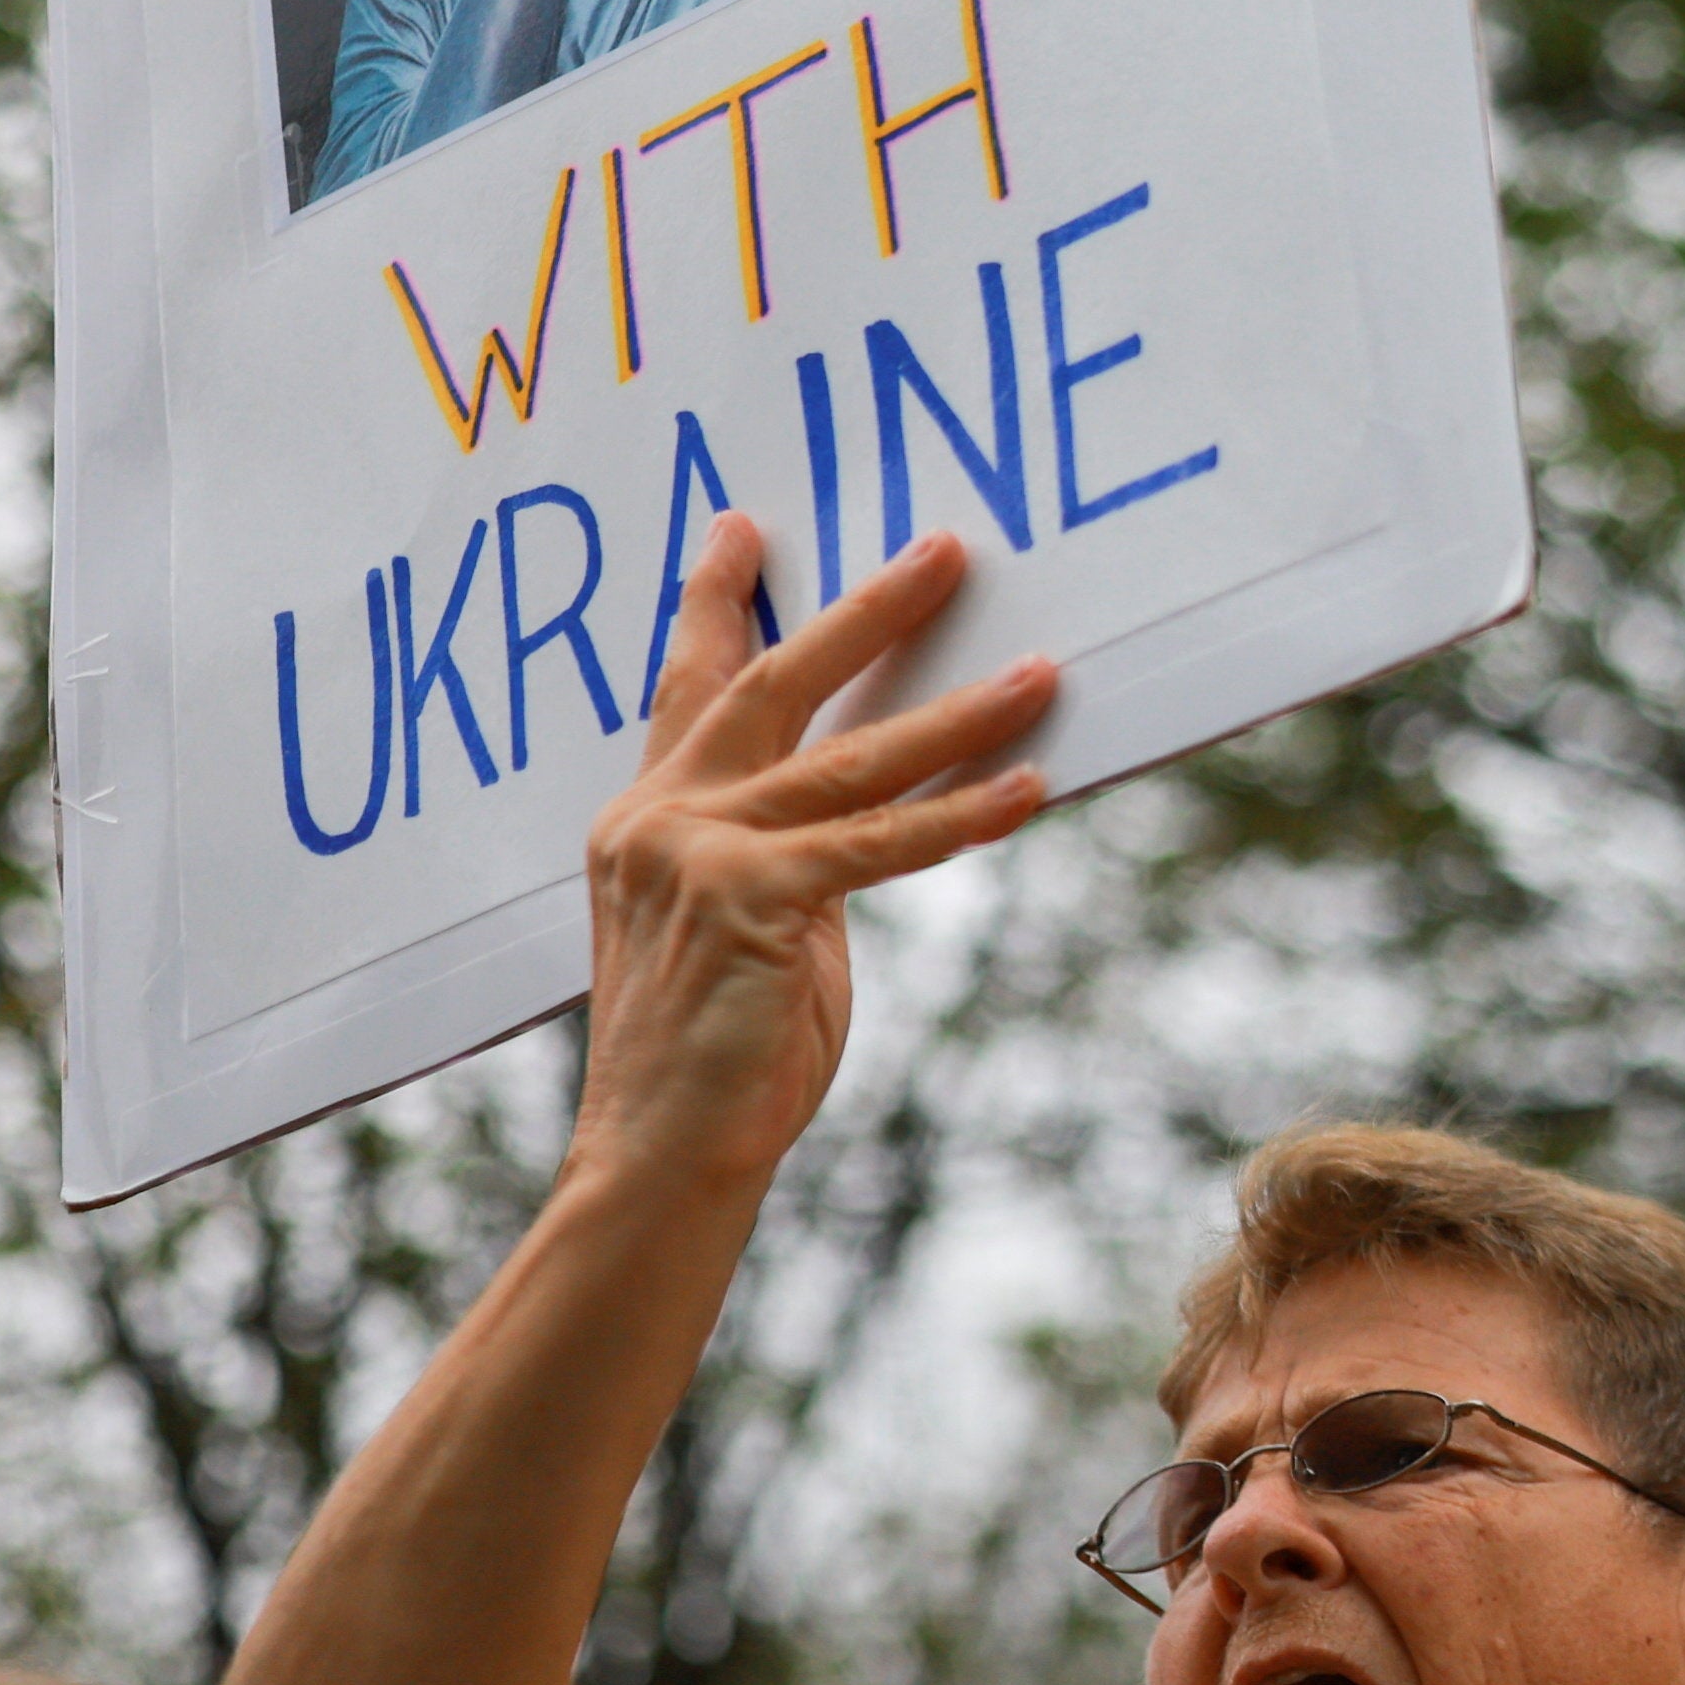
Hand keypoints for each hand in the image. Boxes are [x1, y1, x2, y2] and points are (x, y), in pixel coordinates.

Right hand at [571, 518, 1055, 1202]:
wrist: (660, 1156)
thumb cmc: (715, 1055)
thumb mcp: (743, 926)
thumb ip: (784, 855)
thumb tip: (861, 809)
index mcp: (644, 821)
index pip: (688, 691)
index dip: (716, 606)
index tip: (742, 528)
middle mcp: (658, 821)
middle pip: (770, 687)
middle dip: (860, 613)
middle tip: (939, 550)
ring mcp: (697, 856)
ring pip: (852, 760)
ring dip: (958, 712)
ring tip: (1040, 670)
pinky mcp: (753, 902)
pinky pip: (882, 845)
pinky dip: (964, 814)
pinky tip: (1031, 786)